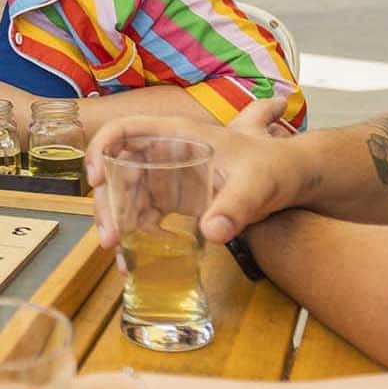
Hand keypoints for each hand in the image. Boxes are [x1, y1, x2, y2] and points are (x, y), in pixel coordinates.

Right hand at [84, 97, 299, 247]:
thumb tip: (213, 233)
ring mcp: (166, 176)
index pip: (125, 130)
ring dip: (116, 223)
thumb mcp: (256, 185)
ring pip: (126, 196)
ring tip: (119, 255)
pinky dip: (134, 235)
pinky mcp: (173, 198)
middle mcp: (165, 153)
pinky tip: (136, 258)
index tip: (95, 180)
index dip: (102, 149)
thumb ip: (235, 207)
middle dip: (106, 203)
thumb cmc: (275, 168)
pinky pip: (143, 215)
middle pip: (118, 171)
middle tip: (109, 237)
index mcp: (178, 135)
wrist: (292, 180)